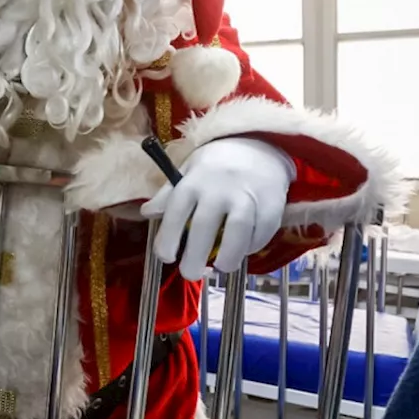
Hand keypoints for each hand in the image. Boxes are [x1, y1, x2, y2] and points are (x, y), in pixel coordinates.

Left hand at [140, 138, 294, 280]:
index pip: (175, 214)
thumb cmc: (216, 164)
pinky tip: (242, 251)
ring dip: (228, 257)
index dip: (167, 239)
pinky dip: (252, 247)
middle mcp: (219, 189)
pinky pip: (261, 233)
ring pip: (238, 233)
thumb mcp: (187, 171)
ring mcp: (247, 197)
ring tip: (221, 268)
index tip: (166, 257)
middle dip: (195, 258)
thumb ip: (168, 196)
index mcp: (193, 182)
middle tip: (190, 274)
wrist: (259, 144)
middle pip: (204, 228)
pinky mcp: (271, 205)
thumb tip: (146, 213)